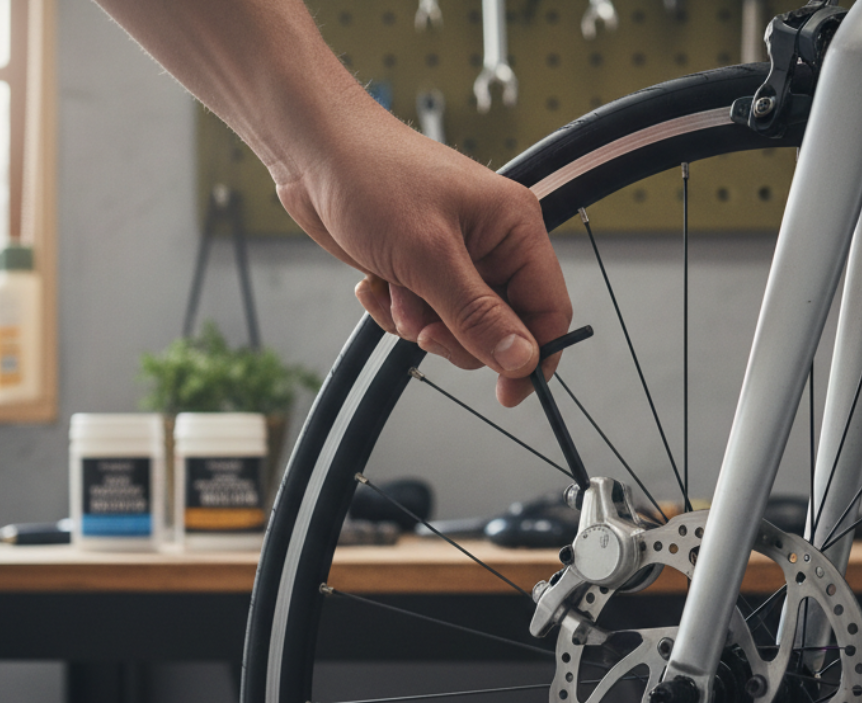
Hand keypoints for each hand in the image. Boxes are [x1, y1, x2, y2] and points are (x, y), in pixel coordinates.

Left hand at [275, 102, 572, 406]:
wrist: (313, 151)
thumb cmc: (373, 178)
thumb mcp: (429, 256)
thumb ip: (478, 315)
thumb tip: (522, 360)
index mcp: (515, 228)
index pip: (548, 310)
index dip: (532, 356)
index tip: (507, 393)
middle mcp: (493, 243)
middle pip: (501, 327)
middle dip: (456, 335)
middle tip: (422, 326)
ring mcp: (456, 256)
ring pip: (457, 327)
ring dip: (418, 322)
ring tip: (392, 290)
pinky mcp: (421, 266)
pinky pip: (423, 315)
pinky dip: (396, 310)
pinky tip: (374, 285)